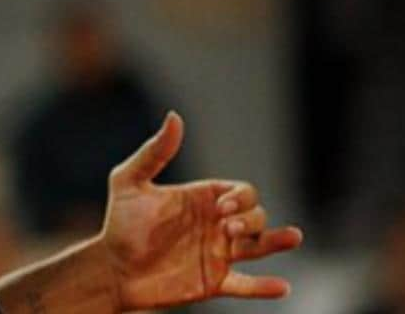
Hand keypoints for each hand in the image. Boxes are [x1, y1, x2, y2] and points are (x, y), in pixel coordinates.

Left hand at [101, 112, 302, 310]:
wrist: (112, 268)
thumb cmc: (120, 222)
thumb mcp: (130, 181)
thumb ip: (154, 152)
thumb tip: (175, 116)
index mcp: (202, 199)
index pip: (240, 192)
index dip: (240, 198)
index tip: (220, 209)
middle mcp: (215, 225)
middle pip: (256, 216)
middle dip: (252, 220)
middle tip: (229, 228)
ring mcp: (217, 253)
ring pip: (259, 246)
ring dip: (275, 242)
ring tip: (293, 237)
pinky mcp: (213, 282)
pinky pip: (246, 285)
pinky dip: (265, 287)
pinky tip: (282, 287)